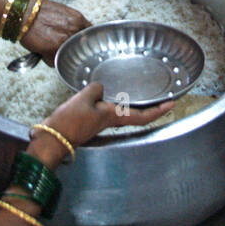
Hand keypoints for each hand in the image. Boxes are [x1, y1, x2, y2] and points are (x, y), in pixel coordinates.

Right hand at [18, 0, 89, 63]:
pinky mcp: (54, 52)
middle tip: (64, 48)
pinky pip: (56, 62)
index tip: (81, 44)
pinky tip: (44, 52)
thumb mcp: (62, 12)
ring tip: (51, 49)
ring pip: (69, 56)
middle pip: (81, 47)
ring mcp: (66, 42)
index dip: (84, 40)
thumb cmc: (38, 11)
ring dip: (62, 56)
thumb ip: (72, 24)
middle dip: (73, 49)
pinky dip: (50, 60)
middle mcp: (75, 31)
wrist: (22, 14)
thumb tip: (75, 36)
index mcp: (78, 19)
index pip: (90, 34)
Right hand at [32, 82, 173, 165]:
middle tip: (161, 97)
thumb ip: (96, 89)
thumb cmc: (69, 121)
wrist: (52, 138)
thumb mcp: (84, 98)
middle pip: (137, 115)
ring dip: (135, 105)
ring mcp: (100, 123)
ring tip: (140, 93)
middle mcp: (110, 121)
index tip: (172, 104)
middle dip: (150, 107)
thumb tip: (101, 87)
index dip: (159, 110)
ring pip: (123, 113)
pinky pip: (108, 111)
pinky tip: (110, 94)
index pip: (143, 116)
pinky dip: (115, 103)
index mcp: (113, 117)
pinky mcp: (90, 121)